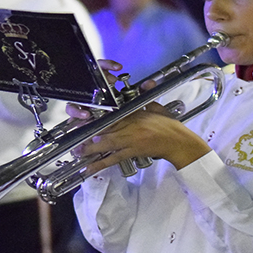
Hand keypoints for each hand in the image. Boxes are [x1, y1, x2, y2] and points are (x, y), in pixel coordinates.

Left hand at [66, 57, 212, 173]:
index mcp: (132, 114)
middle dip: (87, 134)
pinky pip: (113, 159)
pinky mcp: (132, 152)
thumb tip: (147, 84)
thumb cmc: (168, 125)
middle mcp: (128, 127)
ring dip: (89, 149)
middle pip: (103, 129)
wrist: (178, 142)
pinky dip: (100, 163)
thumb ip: (146, 96)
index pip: (110, 115)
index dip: (95, 118)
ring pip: (104, 144)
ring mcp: (129, 141)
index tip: (83, 119)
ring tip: (77, 152)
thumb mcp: (156, 107)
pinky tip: (89, 168)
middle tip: (73, 138)